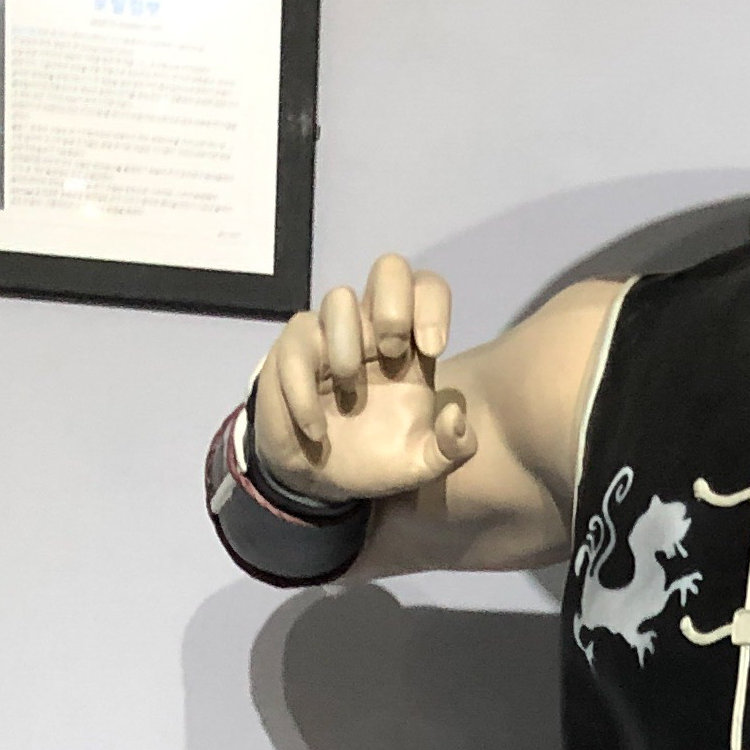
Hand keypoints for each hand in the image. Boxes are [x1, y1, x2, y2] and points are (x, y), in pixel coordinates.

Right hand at [249, 254, 475, 507]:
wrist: (319, 481)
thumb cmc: (373, 460)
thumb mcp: (421, 466)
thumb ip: (452, 449)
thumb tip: (456, 415)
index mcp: (410, 345)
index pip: (427, 290)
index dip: (433, 305)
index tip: (433, 348)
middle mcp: (371, 328)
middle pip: (389, 268)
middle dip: (394, 304)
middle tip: (393, 350)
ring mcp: (330, 334)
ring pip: (339, 298)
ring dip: (348, 344)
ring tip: (350, 393)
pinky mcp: (292, 352)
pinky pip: (298, 345)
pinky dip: (306, 390)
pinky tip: (317, 430)